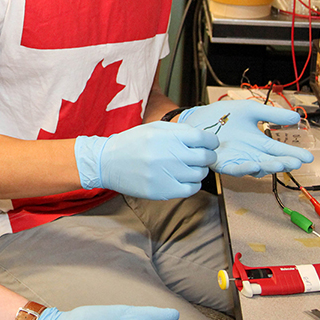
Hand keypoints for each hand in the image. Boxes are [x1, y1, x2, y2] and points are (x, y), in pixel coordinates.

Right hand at [74, 123, 217, 199]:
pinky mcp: (163, 190)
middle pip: (206, 157)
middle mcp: (169, 155)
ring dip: (199, 170)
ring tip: (188, 167)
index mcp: (167, 136)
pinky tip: (183, 178)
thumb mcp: (154, 128)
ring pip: (200, 174)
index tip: (210, 144)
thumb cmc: (132, 143)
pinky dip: (192, 184)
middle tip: (202, 156)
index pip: (203, 139)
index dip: (211, 141)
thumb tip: (203, 137)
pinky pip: (191, 189)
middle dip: (208, 156)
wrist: (108, 163)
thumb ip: (179, 131)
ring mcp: (167, 174)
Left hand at [177, 100, 311, 176]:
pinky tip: (256, 165)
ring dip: (268, 167)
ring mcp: (238, 160)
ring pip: (257, 168)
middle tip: (297, 162)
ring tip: (280, 164)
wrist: (199, 117)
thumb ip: (272, 115)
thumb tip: (297, 117)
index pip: (280, 150)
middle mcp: (251, 154)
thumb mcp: (251, 110)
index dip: (294, 154)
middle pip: (272, 162)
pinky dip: (246, 168)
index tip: (308, 157)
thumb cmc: (223, 114)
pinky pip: (237, 169)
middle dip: (285, 163)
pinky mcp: (224, 164)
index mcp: (259, 143)